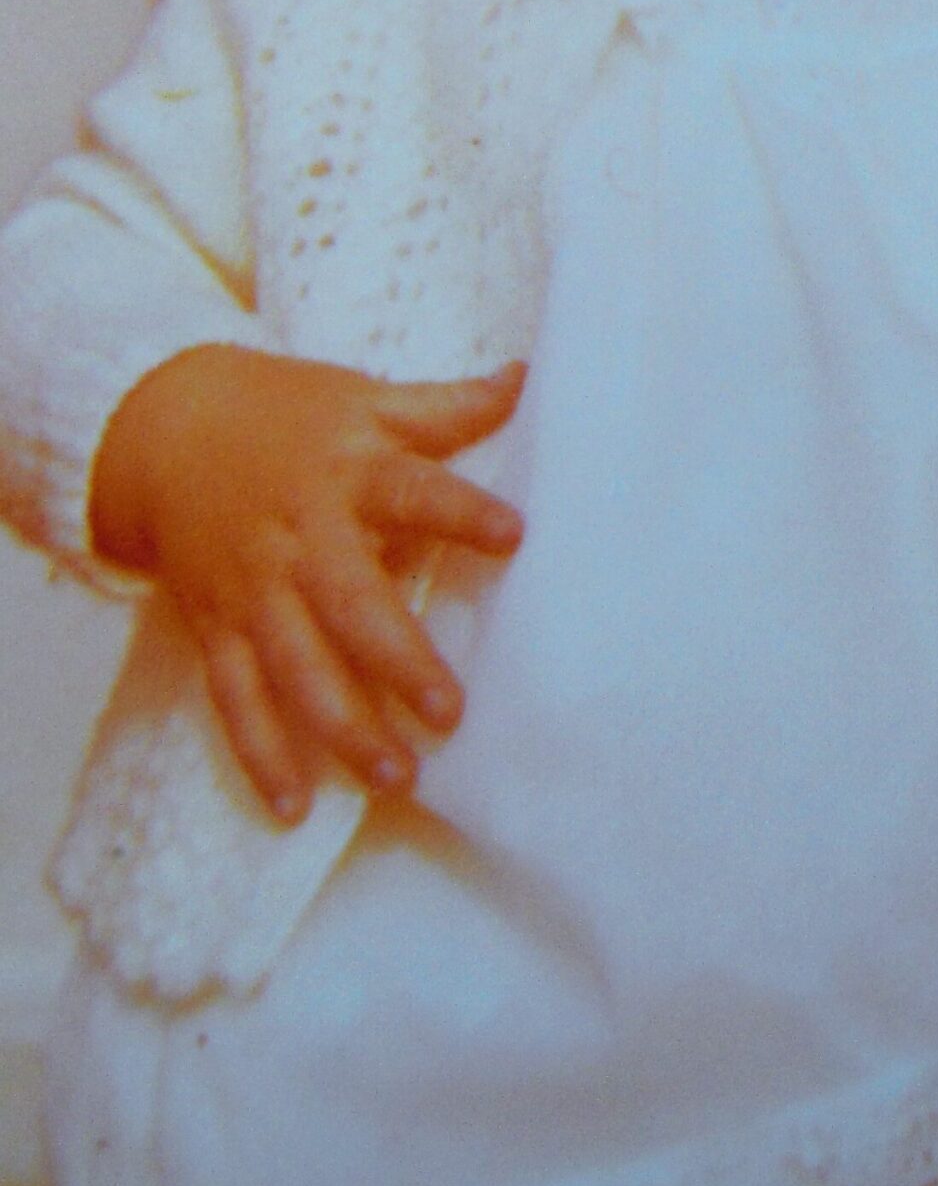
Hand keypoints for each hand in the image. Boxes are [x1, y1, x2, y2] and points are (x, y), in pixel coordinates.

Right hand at [90, 346, 525, 821]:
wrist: (163, 431)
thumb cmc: (289, 416)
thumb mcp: (366, 399)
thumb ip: (446, 406)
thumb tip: (526, 378)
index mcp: (349, 473)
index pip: (413, 490)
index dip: (460, 510)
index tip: (513, 534)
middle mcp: (301, 539)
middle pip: (350, 605)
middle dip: (399, 662)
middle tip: (450, 714)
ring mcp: (255, 590)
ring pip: (295, 668)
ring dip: (342, 727)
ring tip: (397, 776)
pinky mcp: (217, 628)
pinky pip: (236, 699)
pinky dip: (260, 754)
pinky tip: (295, 807)